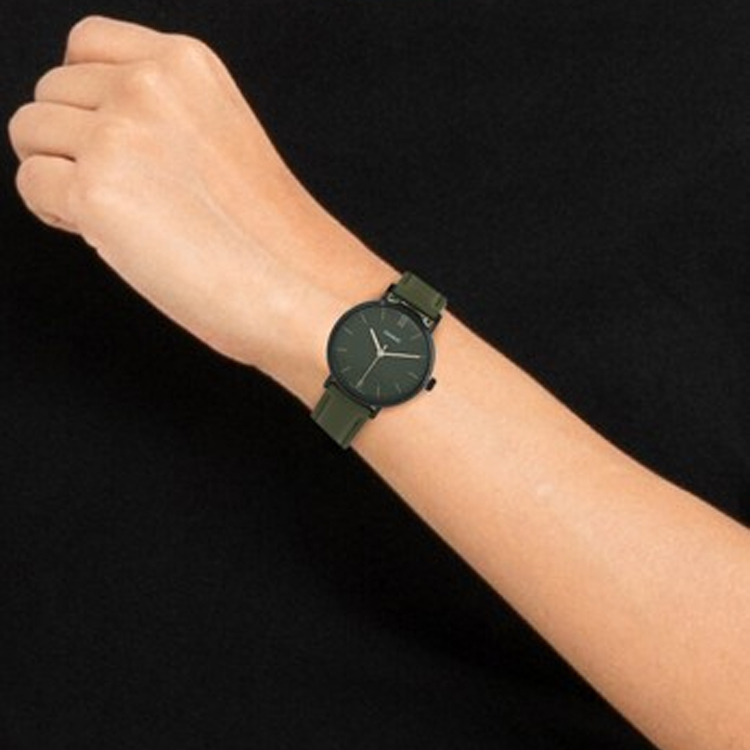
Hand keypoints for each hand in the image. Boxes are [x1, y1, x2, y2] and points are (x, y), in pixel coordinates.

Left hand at [7, 16, 394, 377]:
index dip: (87, 96)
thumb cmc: (267, 233)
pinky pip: (32, 183)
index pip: (85, 43)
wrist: (295, 286)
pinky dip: (56, 211)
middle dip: (74, 141)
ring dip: (60, 172)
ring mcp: (119, 135)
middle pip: (51, 91)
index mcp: (186, 63)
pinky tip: (106, 235)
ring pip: (30, 132)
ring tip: (118, 212)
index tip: (109, 135)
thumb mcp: (218, 134)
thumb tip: (87, 124)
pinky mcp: (96, 191)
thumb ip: (158, 110)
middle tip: (127, 192)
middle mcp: (147, 86)